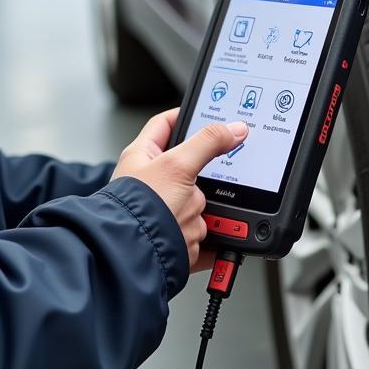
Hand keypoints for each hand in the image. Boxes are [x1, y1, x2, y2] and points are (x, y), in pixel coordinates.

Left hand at [113, 109, 247, 272]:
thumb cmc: (136, 210)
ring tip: (180, 219)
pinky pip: (206, 234)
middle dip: (201, 182)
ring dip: (200, 214)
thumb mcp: (176, 165)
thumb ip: (208, 143)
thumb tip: (233, 128)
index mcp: (143, 157)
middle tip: (200, 183)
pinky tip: (197, 239)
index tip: (210, 112)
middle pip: (194, 170)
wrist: (135, 256)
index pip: (166, 124)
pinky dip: (208, 238)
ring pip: (202, 204)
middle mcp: (153, 183)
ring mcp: (166, 211)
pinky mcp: (178, 236)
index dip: (187, 115)